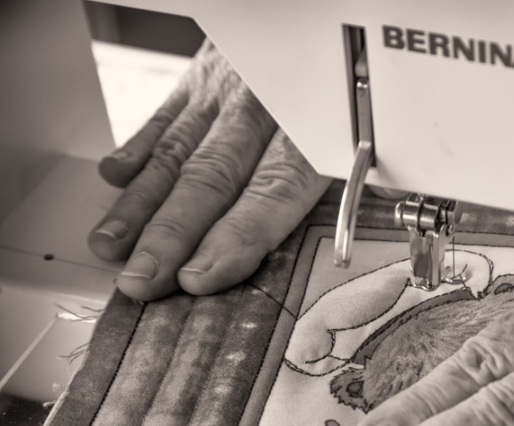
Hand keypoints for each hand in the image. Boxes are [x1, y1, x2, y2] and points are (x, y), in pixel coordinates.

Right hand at [89, 40, 330, 300]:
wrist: (328, 22)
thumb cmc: (353, 89)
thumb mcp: (367, 137)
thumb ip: (348, 186)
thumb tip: (336, 252)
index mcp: (314, 130)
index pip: (273, 191)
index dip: (234, 236)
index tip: (201, 276)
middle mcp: (265, 110)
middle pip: (214, 178)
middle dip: (173, 235)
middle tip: (144, 279)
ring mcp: (229, 92)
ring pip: (181, 150)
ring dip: (143, 203)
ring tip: (114, 245)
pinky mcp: (204, 77)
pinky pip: (169, 113)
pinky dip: (139, 146)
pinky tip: (116, 178)